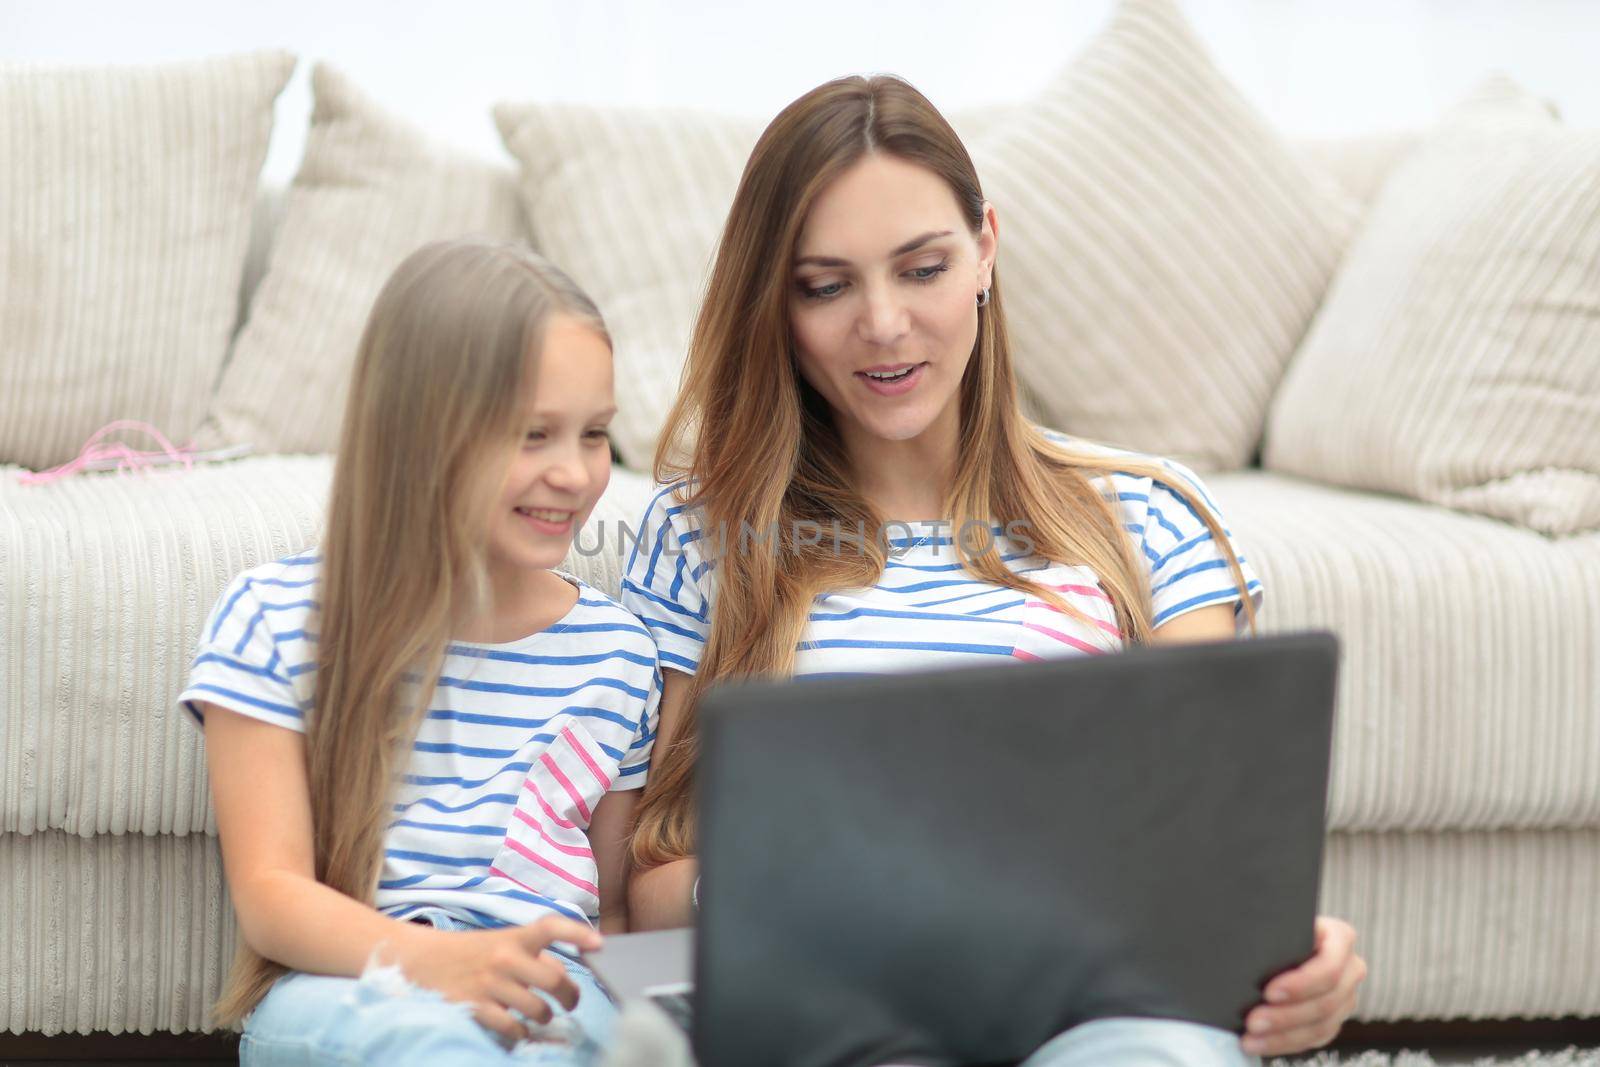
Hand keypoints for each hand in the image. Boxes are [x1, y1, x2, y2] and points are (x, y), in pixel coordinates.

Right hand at [393, 916, 602, 1043]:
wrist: (419, 960)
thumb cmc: (469, 953)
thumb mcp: (500, 944)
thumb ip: (531, 956)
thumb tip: (561, 976)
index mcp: (513, 937)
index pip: (551, 927)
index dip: (577, 934)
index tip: (599, 945)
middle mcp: (504, 958)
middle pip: (554, 980)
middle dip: (570, 996)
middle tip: (571, 1003)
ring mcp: (490, 984)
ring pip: (538, 1009)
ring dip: (546, 1017)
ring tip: (542, 1015)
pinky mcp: (475, 1007)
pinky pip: (513, 1027)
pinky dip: (522, 1032)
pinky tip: (520, 1027)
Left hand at [1240, 916, 1366, 1056]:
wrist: (1280, 939)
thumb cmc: (1274, 927)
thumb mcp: (1275, 922)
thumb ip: (1272, 932)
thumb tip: (1245, 943)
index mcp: (1339, 937)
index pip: (1329, 966)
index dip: (1301, 984)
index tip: (1268, 992)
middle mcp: (1350, 968)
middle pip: (1326, 1000)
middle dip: (1286, 1015)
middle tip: (1252, 1020)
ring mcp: (1345, 996)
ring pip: (1321, 1024)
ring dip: (1283, 1034)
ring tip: (1251, 1037)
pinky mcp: (1334, 1019)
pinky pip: (1314, 1037)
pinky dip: (1285, 1042)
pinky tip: (1260, 1043)